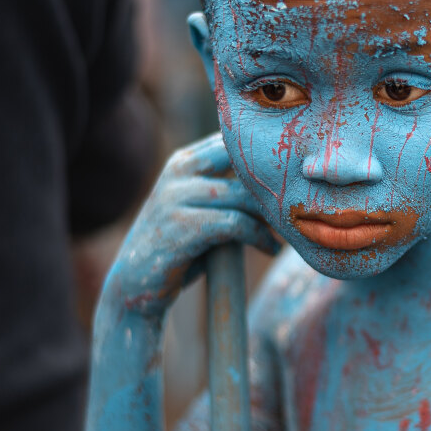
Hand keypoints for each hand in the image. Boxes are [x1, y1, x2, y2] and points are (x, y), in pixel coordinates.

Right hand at [104, 133, 279, 317]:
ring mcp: (176, 197)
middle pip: (243, 163)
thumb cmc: (178, 248)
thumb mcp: (200, 209)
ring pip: (243, 195)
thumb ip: (229, 190)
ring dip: (271, 215)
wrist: (134, 286)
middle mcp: (178, 172)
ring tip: (286, 232)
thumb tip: (284, 181)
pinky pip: (235, 223)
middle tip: (296, 207)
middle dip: (274, 185)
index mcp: (184, 161)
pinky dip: (259, 236)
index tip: (293, 183)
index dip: (268, 160)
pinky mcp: (181, 226)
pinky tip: (269, 249)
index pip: (235, 143)